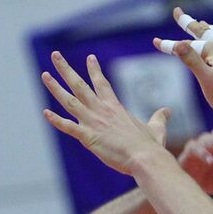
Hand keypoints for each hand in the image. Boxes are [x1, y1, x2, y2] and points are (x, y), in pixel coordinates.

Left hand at [42, 52, 167, 174]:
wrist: (146, 158)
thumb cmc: (151, 146)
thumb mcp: (157, 128)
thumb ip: (160, 118)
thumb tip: (167, 111)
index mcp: (115, 107)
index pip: (102, 83)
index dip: (94, 70)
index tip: (90, 58)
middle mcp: (102, 110)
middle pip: (80, 85)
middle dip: (66, 69)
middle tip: (55, 55)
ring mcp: (94, 122)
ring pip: (70, 101)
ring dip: (55, 88)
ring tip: (45, 75)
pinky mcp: (89, 137)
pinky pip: (68, 127)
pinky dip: (56, 120)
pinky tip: (45, 112)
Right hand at [153, 7, 212, 121]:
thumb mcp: (204, 78)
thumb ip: (191, 59)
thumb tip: (179, 43)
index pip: (187, 45)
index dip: (169, 44)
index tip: (155, 41)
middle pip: (203, 31)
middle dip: (188, 22)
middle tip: (178, 12)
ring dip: (206, 28)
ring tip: (200, 23)